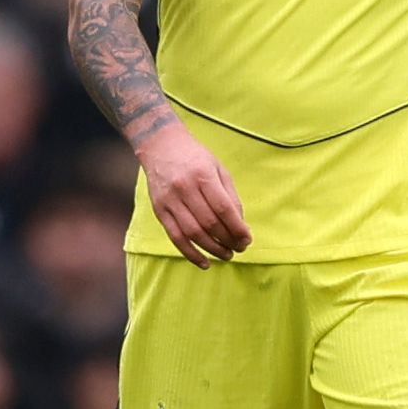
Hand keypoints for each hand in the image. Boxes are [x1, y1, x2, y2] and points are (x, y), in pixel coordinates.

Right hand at [134, 123, 250, 264]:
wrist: (161, 146)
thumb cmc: (195, 158)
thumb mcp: (218, 169)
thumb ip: (230, 196)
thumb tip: (240, 226)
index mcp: (203, 175)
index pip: (223, 208)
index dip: (237, 228)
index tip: (247, 239)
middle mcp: (185, 188)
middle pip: (209, 223)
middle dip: (228, 240)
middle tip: (240, 249)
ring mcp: (170, 200)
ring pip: (193, 233)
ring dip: (212, 249)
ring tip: (227, 255)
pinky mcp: (159, 210)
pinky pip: (175, 238)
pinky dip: (190, 253)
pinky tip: (204, 262)